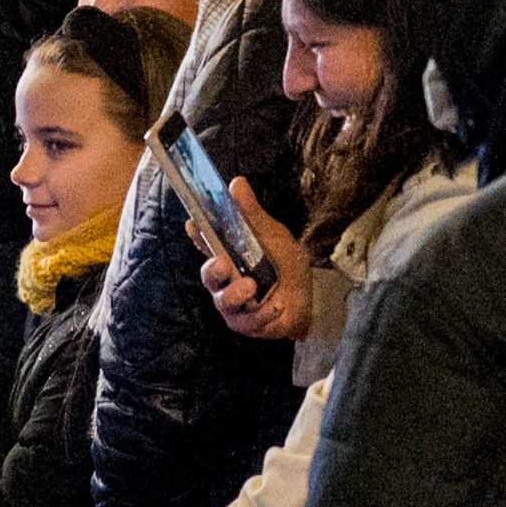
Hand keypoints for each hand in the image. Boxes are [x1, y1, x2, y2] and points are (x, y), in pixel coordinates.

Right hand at [200, 178, 310, 341]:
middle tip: (221, 264)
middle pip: (209, 276)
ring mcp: (232, 304)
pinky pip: (247, 320)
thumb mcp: (273, 236)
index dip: (198, 235)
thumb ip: (251, 213)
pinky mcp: (244, 323)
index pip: (207, 243)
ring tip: (252, 287)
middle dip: (212, 270)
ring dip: (237, 294)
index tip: (193, 223)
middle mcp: (225, 280)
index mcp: (229, 255)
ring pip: (224, 301)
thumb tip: (236, 183)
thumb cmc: (287, 267)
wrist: (311, 299)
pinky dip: (263, 312)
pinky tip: (276, 306)